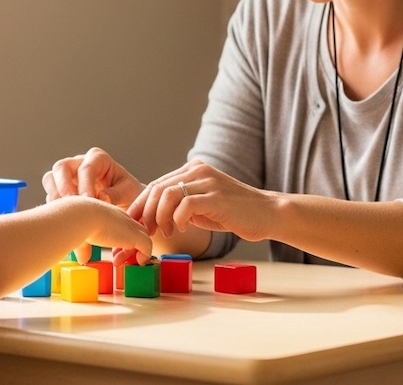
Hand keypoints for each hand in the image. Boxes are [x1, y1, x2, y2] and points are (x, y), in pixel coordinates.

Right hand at [42, 147, 144, 207]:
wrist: (124, 202)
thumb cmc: (128, 194)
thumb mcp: (129, 192)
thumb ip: (116, 194)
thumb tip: (101, 198)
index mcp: (98, 159)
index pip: (86, 168)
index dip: (85, 184)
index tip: (89, 201)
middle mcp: (79, 163)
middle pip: (61, 167)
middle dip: (63, 186)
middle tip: (71, 204)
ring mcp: (67, 176)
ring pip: (50, 179)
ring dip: (54, 195)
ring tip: (64, 212)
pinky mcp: (61, 190)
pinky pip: (51, 195)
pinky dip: (54, 206)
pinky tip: (63, 218)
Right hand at [76, 197, 152, 265]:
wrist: (82, 215)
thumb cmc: (76, 222)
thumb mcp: (81, 235)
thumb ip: (84, 248)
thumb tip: (83, 259)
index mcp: (109, 214)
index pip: (122, 225)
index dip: (120, 238)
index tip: (115, 251)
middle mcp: (121, 218)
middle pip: (134, 231)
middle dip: (129, 245)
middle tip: (120, 258)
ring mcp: (130, 226)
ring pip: (142, 238)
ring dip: (135, 252)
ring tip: (129, 262)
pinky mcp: (135, 236)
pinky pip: (147, 246)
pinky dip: (145, 255)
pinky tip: (139, 262)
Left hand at [128, 160, 277, 241]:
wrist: (267, 213)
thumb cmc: (234, 213)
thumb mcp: (202, 205)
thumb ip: (181, 204)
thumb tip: (152, 217)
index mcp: (191, 170)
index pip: (156, 184)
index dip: (140, 205)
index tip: (134, 224)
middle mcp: (197, 170)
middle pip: (157, 188)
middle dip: (145, 213)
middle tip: (146, 232)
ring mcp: (207, 181)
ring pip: (167, 195)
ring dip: (160, 217)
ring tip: (166, 232)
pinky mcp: (216, 196)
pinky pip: (185, 205)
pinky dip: (178, 219)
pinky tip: (183, 229)